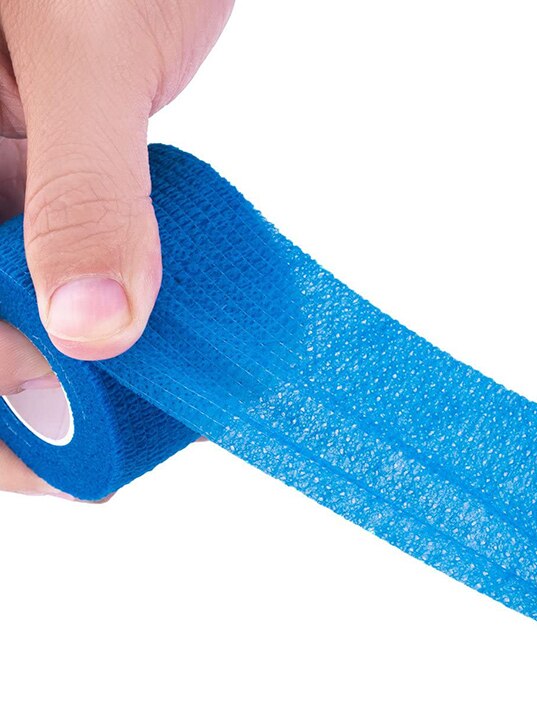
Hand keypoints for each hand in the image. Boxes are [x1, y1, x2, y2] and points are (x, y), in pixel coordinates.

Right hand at [0, 0, 232, 496]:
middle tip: (87, 463)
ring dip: (60, 371)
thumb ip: (86, 187)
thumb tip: (94, 324)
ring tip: (122, 426)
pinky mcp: (48, 178)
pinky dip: (95, 317)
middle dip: (14, 401)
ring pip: (12, 304)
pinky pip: (59, 268)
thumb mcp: (81, 51)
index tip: (53, 435)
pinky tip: (135, 355)